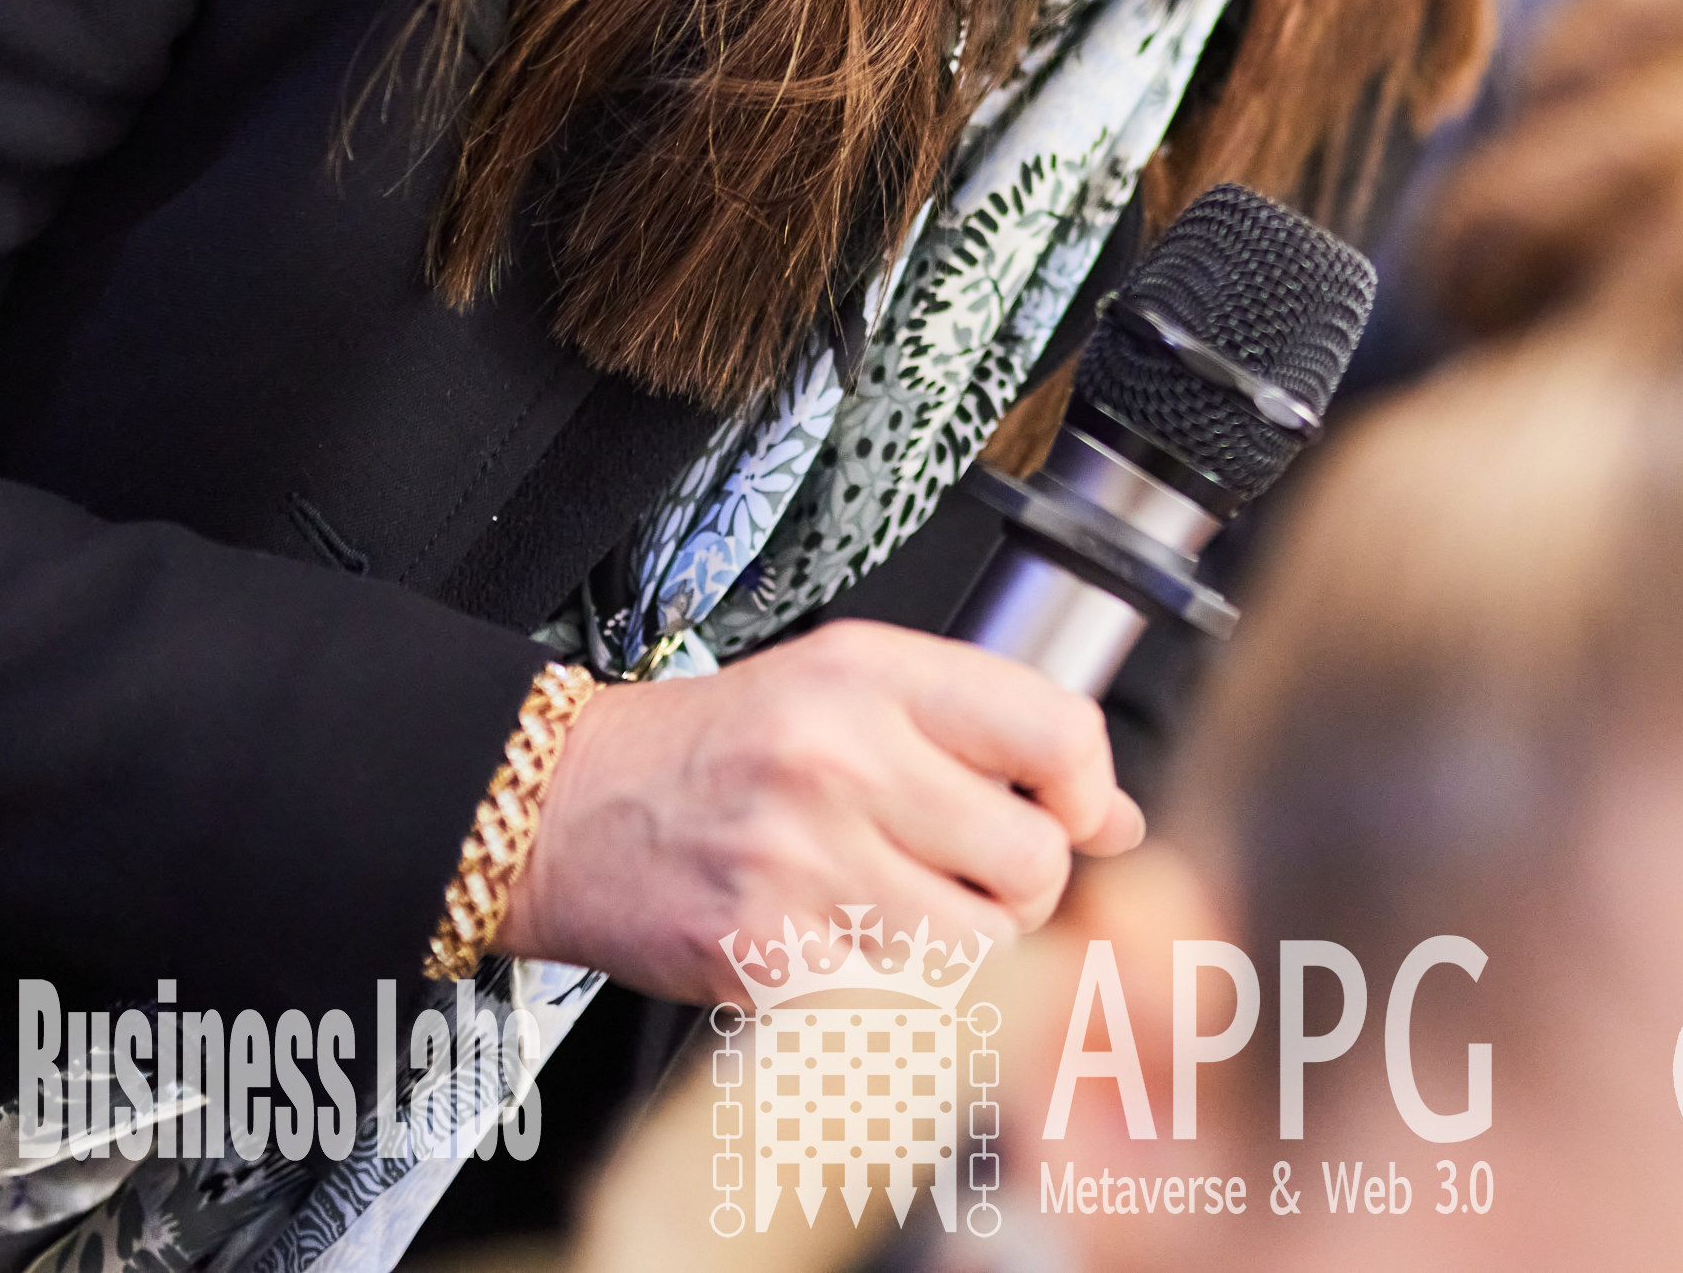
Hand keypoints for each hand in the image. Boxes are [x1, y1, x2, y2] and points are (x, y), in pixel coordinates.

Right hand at [494, 621, 1143, 998]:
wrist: (565, 807)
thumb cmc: (719, 747)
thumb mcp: (854, 688)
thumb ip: (992, 734)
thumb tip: (1117, 819)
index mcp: (874, 678)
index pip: (1060, 734)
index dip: (1085, 790)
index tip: (1064, 811)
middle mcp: (841, 763)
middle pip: (1034, 861)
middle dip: (1019, 883)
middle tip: (966, 870)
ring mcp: (801, 867)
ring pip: (977, 947)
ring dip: (962, 947)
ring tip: (904, 910)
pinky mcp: (766, 958)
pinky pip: (899, 1003)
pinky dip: (895, 992)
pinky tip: (852, 947)